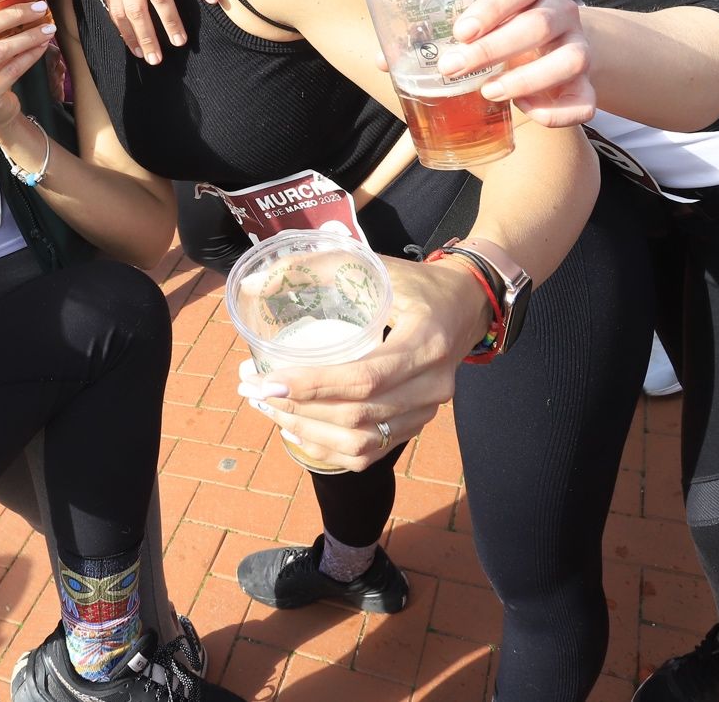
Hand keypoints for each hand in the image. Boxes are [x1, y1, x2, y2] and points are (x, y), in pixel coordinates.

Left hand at [236, 258, 493, 471]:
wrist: (466, 305)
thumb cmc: (416, 284)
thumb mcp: (373, 265)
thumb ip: (314, 268)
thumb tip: (252, 284)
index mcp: (425, 342)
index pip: (366, 378)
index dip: (315, 385)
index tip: (269, 380)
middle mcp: (432, 385)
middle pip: (359, 415)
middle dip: (299, 408)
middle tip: (254, 390)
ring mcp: (428, 411)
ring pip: (363, 442)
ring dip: (309, 430)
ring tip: (270, 408)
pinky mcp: (418, 424)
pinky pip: (372, 452)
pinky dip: (330, 448)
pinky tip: (298, 430)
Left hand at [440, 0, 595, 127]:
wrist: (554, 44)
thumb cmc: (504, 29)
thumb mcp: (483, 20)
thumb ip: (445, 33)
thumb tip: (390, 61)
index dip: (490, 7)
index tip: (460, 32)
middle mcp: (561, 14)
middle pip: (538, 26)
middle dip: (492, 49)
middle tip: (453, 68)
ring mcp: (579, 48)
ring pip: (570, 60)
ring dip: (525, 80)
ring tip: (487, 92)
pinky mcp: (587, 84)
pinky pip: (584, 102)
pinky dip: (556, 113)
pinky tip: (524, 110)